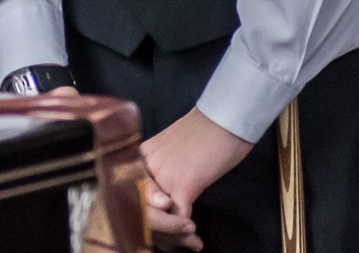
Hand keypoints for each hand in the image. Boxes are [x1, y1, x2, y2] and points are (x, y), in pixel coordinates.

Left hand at [138, 107, 252, 250]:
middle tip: (179, 240)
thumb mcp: (172, 153)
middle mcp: (146, 166)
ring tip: (191, 242)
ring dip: (175, 237)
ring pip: (159, 220)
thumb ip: (160, 175)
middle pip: (142, 212)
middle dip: (160, 234)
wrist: (226, 116)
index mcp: (140, 158)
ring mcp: (163, 175)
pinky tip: (196, 239)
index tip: (160, 233)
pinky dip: (186, 234)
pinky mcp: (184, 183)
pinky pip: (179, 219)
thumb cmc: (206, 133)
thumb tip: (161, 205)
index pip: (132, 198)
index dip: (143, 220)